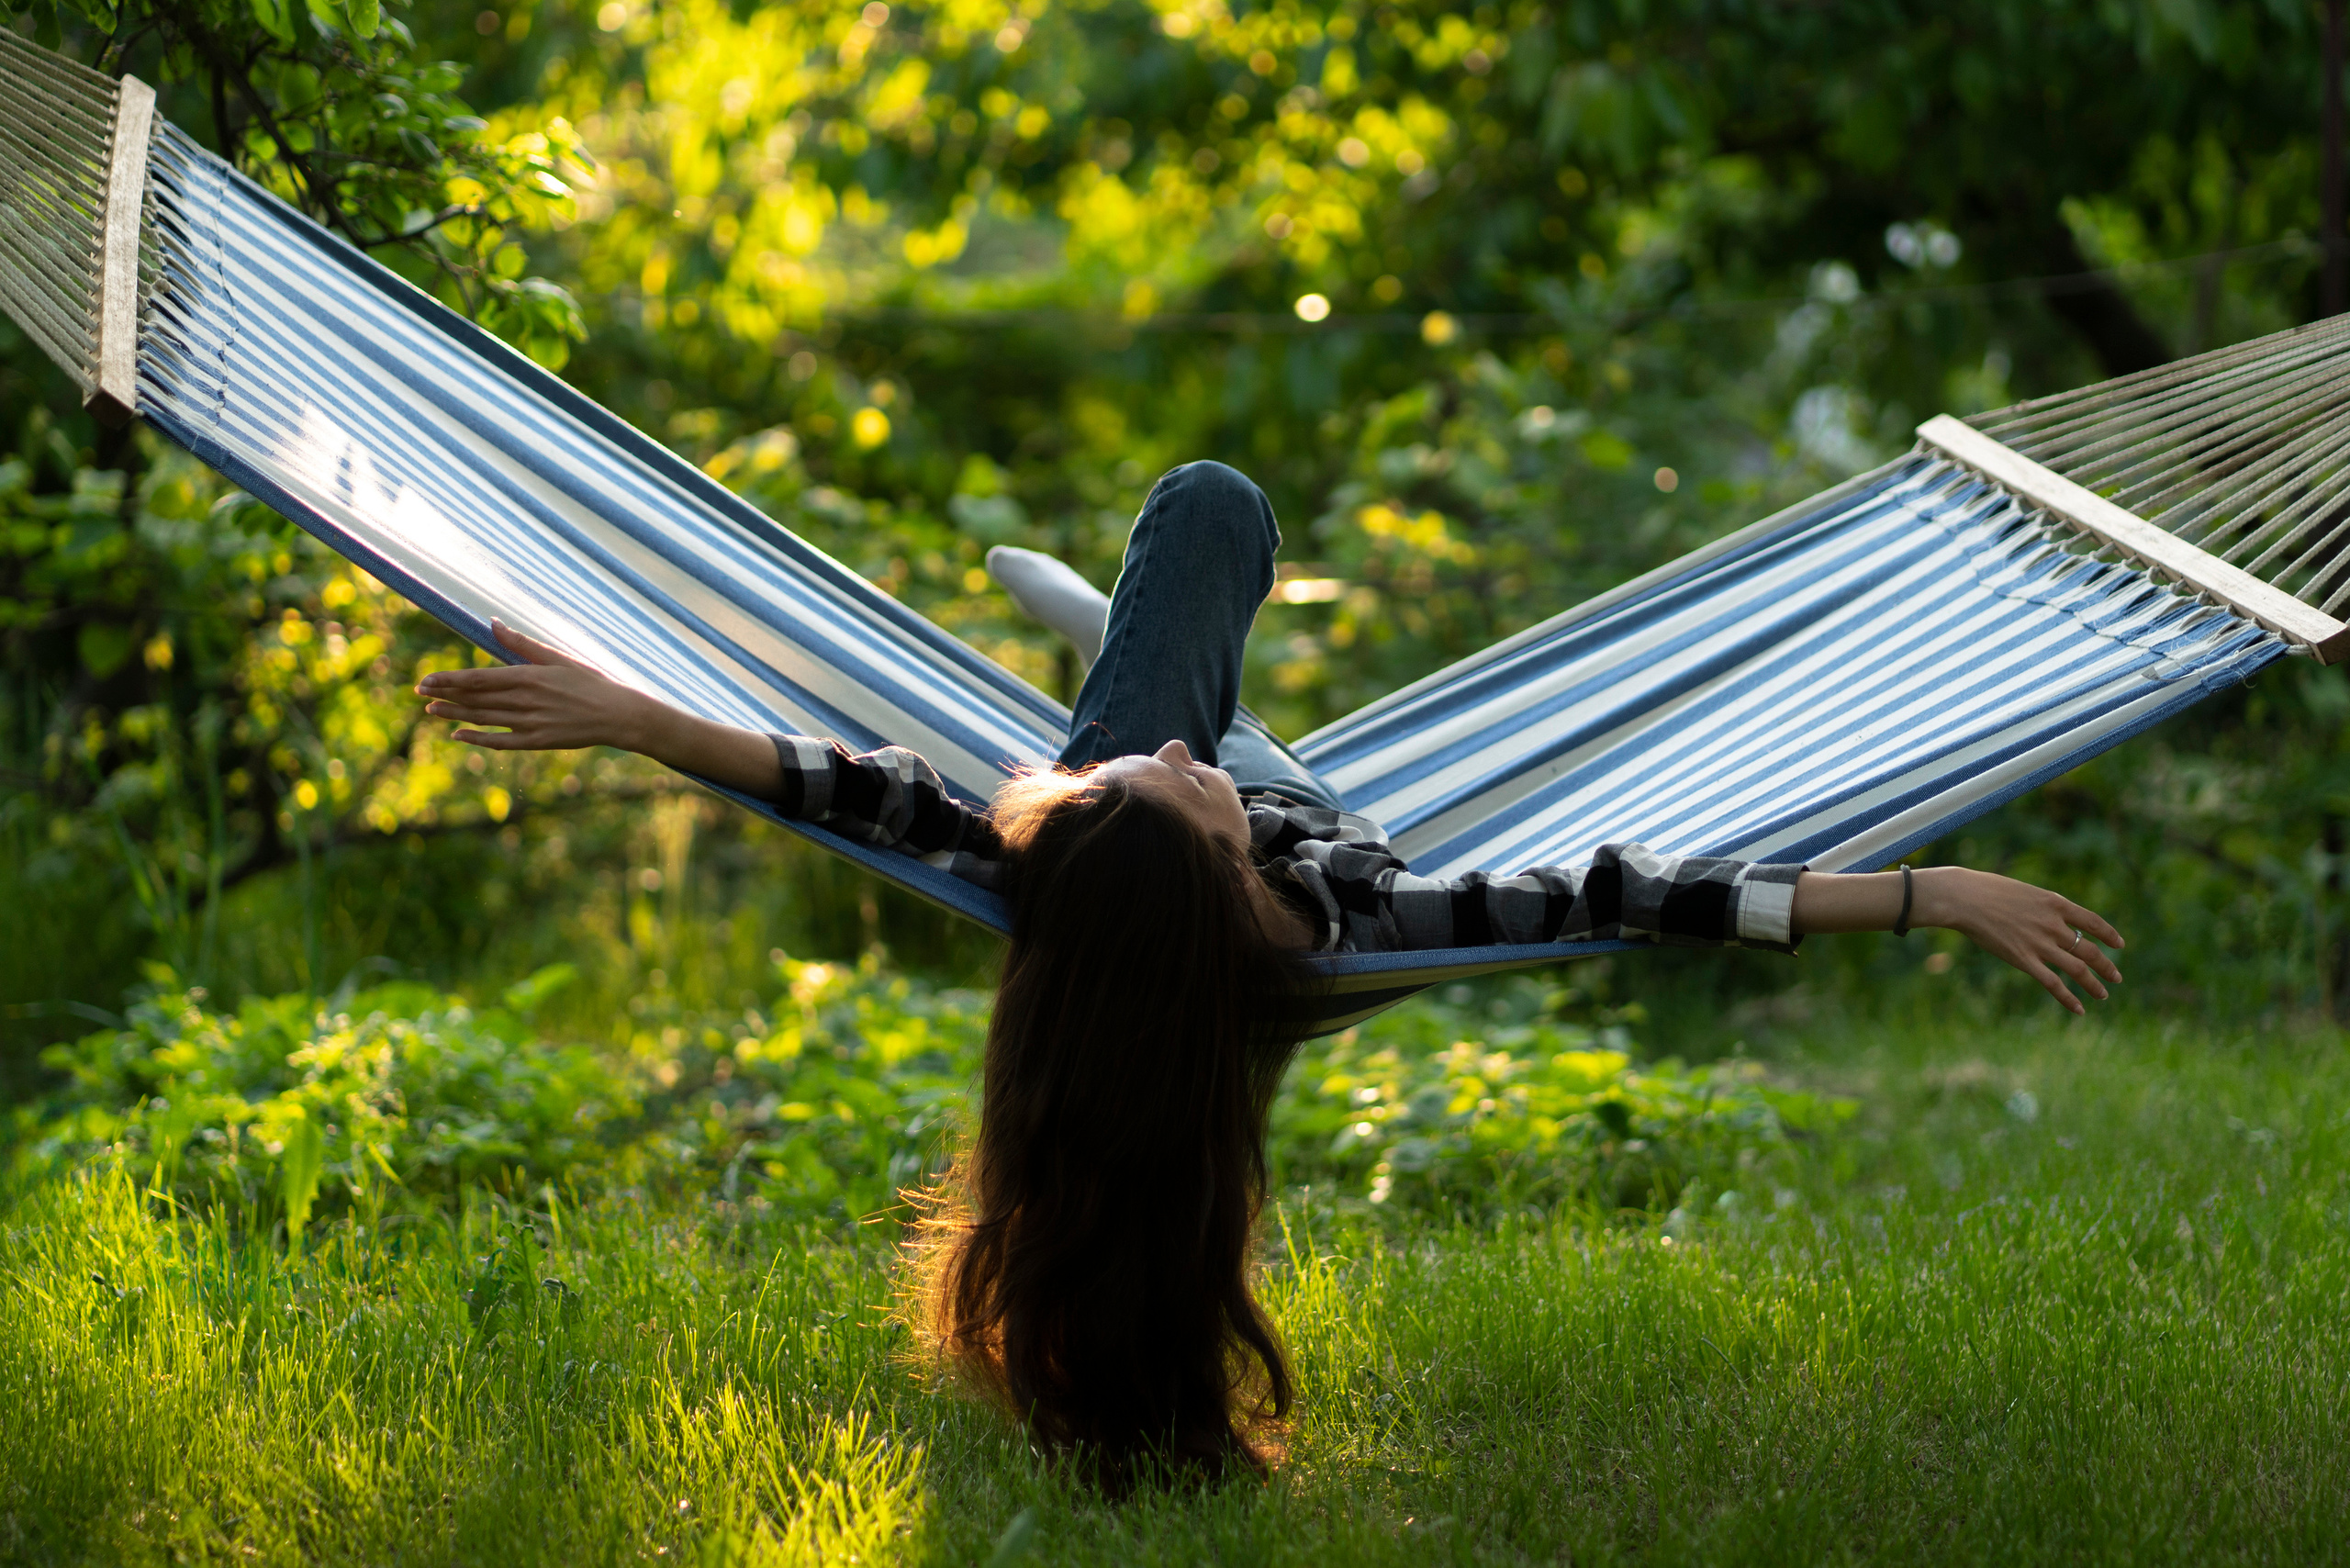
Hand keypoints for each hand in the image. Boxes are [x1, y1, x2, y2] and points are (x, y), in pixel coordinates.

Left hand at [416, 620, 654, 752]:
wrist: (618, 715)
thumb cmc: (589, 682)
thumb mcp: (556, 657)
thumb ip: (521, 644)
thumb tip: (493, 623)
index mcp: (528, 676)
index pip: (477, 678)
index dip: (449, 680)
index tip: (426, 679)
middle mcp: (525, 701)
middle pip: (475, 699)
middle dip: (445, 695)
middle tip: (420, 692)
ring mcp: (530, 723)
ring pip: (483, 719)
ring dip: (454, 714)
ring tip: (431, 710)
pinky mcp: (537, 742)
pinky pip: (500, 742)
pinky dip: (477, 739)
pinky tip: (458, 735)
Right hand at [1914, 866, 2123, 1014]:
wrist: (1964, 898)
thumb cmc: (1987, 890)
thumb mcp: (2024, 892)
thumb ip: (2041, 908)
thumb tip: (2049, 920)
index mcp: (2055, 903)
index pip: (2092, 921)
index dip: (2109, 934)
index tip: (2119, 944)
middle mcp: (2053, 925)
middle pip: (2089, 950)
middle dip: (2106, 966)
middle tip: (2116, 977)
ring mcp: (2040, 944)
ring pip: (2077, 969)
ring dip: (2094, 984)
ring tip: (2103, 995)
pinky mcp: (2023, 960)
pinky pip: (2053, 983)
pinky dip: (2069, 998)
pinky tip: (2079, 1009)